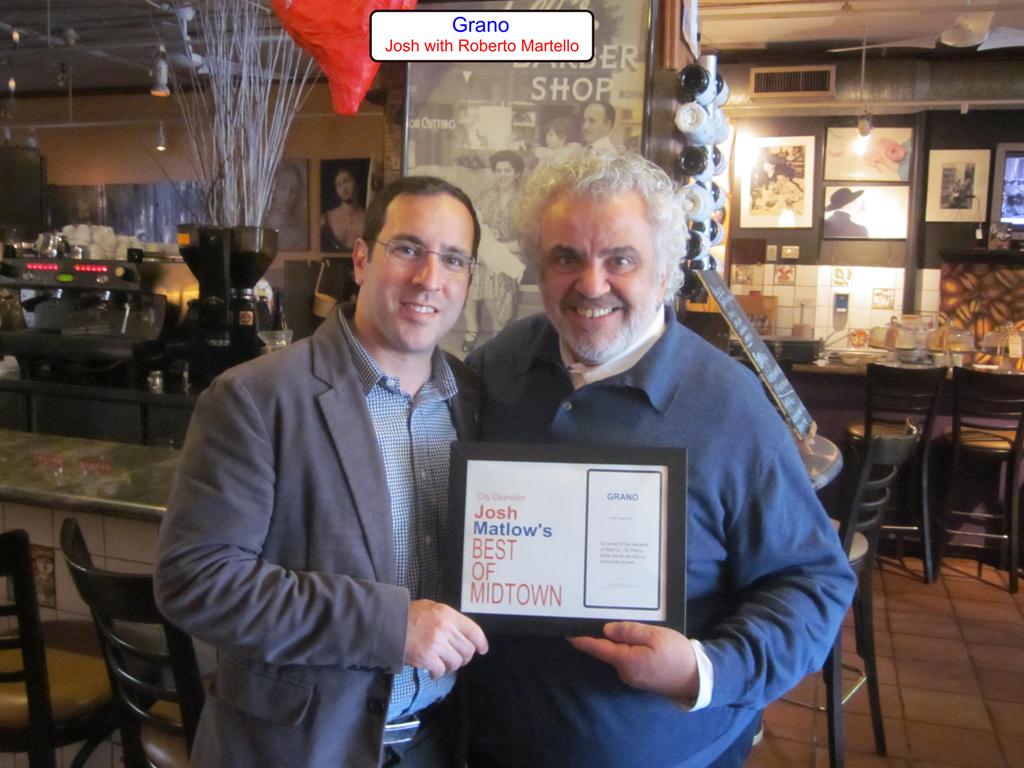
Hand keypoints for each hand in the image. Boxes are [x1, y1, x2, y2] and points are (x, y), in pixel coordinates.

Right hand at [405, 600, 487, 678]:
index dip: (481, 643)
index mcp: (448, 615)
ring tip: (442, 663)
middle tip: (457, 659)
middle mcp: (446, 629)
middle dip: (464, 657)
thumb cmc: (409, 615)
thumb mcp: (432, 608)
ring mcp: (437, 644)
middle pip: (467, 650)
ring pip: (456, 662)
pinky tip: (432, 670)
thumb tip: (462, 633)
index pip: (474, 631)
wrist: (388, 624)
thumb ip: (448, 618)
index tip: (482, 650)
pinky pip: (441, 670)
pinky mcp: (427, 658)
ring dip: (451, 666)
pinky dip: (438, 673)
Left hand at [567, 622, 698, 699]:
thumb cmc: (676, 654)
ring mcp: (632, 676)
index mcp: (626, 660)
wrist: (697, 677)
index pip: (598, 648)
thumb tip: (607, 630)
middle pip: (607, 650)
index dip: (581, 640)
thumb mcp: (655, 636)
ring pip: (618, 654)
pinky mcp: (640, 677)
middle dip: (601, 636)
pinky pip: (627, 659)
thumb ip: (629, 631)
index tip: (567, 631)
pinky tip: (634, 638)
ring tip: (618, 623)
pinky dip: (626, 648)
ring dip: (616, 641)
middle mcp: (625, 672)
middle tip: (595, 616)